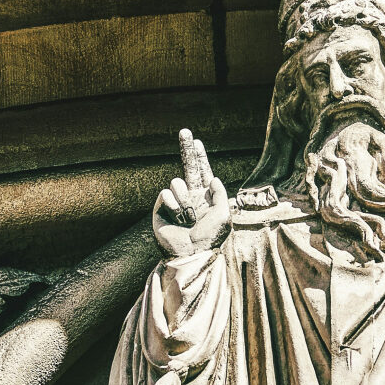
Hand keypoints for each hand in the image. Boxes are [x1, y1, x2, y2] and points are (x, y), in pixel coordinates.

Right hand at [152, 129, 231, 257]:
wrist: (191, 254)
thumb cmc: (210, 238)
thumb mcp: (223, 215)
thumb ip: (220, 194)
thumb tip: (213, 178)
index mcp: (206, 197)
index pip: (202, 172)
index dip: (199, 157)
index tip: (198, 142)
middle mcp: (190, 196)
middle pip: (186, 167)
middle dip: (186, 148)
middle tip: (185, 131)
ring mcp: (175, 202)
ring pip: (177, 183)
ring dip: (185, 198)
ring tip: (190, 216)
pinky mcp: (161, 208)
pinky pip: (166, 194)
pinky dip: (174, 205)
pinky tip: (178, 219)